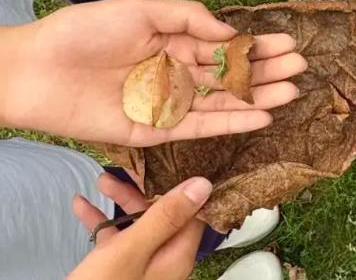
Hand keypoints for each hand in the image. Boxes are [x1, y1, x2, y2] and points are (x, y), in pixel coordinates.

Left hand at [0, 0, 306, 145]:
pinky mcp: (158, 128)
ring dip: (258, 96)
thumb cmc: (84, 30)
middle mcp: (176, 72)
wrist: (37, 69)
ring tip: (292, 90)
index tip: (288, 41)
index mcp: (173, 41)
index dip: (257, 43)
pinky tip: (261, 115)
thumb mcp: (140, 9)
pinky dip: (233, 122)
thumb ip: (188, 17)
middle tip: (301, 65)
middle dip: (266, 69)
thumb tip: (228, 30)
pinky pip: (202, 126)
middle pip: (231, 73)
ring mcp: (170, 101)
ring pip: (223, 100)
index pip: (225, 44)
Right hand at [70, 173, 209, 279]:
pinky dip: (100, 221)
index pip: (194, 211)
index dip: (184, 184)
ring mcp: (142, 266)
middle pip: (164, 213)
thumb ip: (166, 216)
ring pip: (138, 223)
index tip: (174, 158)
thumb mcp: (132, 249)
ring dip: (120, 201)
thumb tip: (204, 184)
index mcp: (177, 254)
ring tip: (100, 179)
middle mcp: (165, 259)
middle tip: (125, 166)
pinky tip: (80, 205)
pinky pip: (115, 239)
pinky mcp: (119, 270)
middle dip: (144, 188)